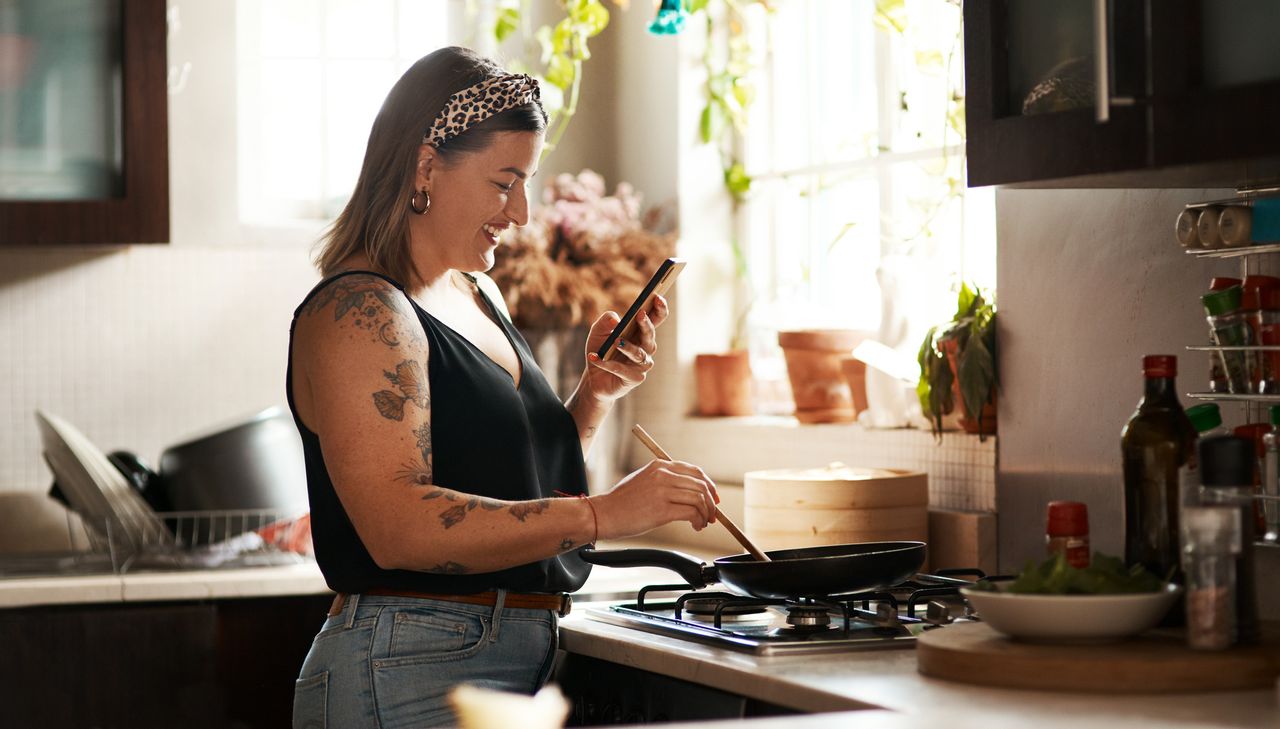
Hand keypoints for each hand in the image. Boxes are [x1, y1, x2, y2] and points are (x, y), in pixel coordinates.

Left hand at [581, 295, 668, 402]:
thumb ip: (605, 321)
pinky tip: (595, 358)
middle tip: (639, 314)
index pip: (656, 319)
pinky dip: (608, 364)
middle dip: (646, 324)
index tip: (657, 297)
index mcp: (640, 333)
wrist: (594, 378)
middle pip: (650, 336)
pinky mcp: (634, 379)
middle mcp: (645, 348)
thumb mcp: (597, 331)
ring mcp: (641, 365)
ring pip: (639, 355)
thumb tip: (616, 320)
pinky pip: (622, 370)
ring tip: (616, 341)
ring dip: (628, 347)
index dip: (659, 308)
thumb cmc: (600, 350)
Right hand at [591, 458, 719, 539]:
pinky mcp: (662, 510)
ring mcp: (662, 491)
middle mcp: (663, 474)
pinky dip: (699, 520)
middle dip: (710, 502)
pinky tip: (695, 526)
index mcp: (660, 465)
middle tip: (712, 515)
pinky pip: (692, 513)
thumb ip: (665, 480)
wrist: (604, 514)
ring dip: (706, 513)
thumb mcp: (644, 480)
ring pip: (699, 499)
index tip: (712, 498)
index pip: (695, 471)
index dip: (709, 485)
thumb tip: (691, 491)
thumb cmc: (622, 502)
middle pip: (701, 485)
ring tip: (702, 523)